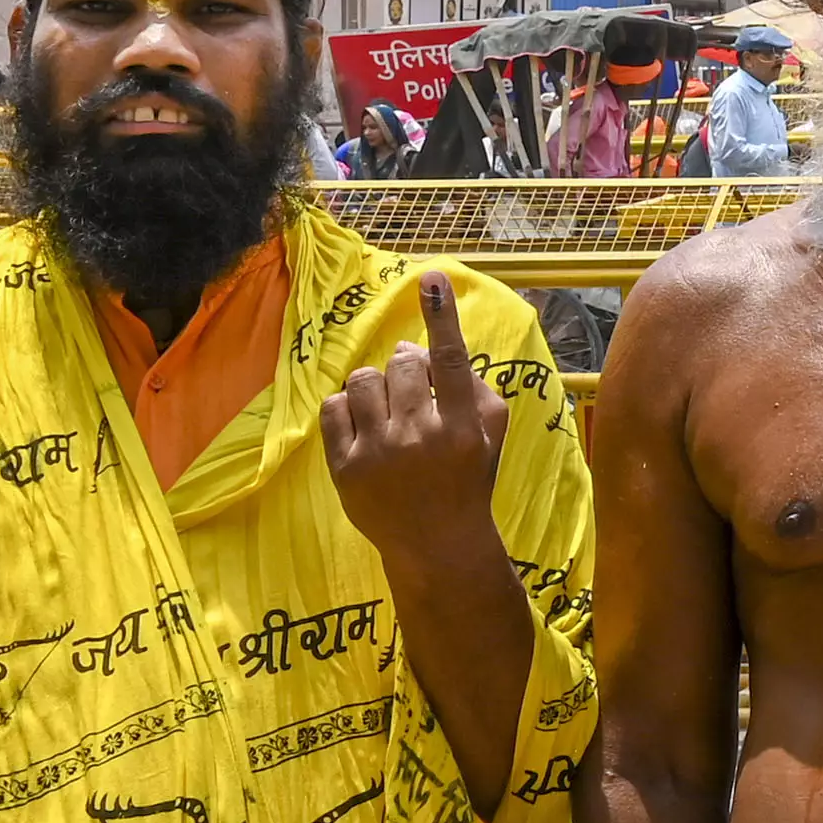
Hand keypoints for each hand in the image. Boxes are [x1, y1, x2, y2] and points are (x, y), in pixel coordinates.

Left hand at [317, 275, 507, 575]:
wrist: (438, 543)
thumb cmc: (469, 478)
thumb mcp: (490, 433)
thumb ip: (470, 386)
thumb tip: (416, 349)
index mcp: (462, 426)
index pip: (450, 360)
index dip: (442, 316)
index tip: (431, 279)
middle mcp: (420, 436)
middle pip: (400, 365)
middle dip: (405, 367)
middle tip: (414, 389)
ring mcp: (378, 453)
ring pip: (362, 381)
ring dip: (375, 387)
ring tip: (387, 411)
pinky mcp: (344, 468)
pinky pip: (333, 408)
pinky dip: (347, 408)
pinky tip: (364, 426)